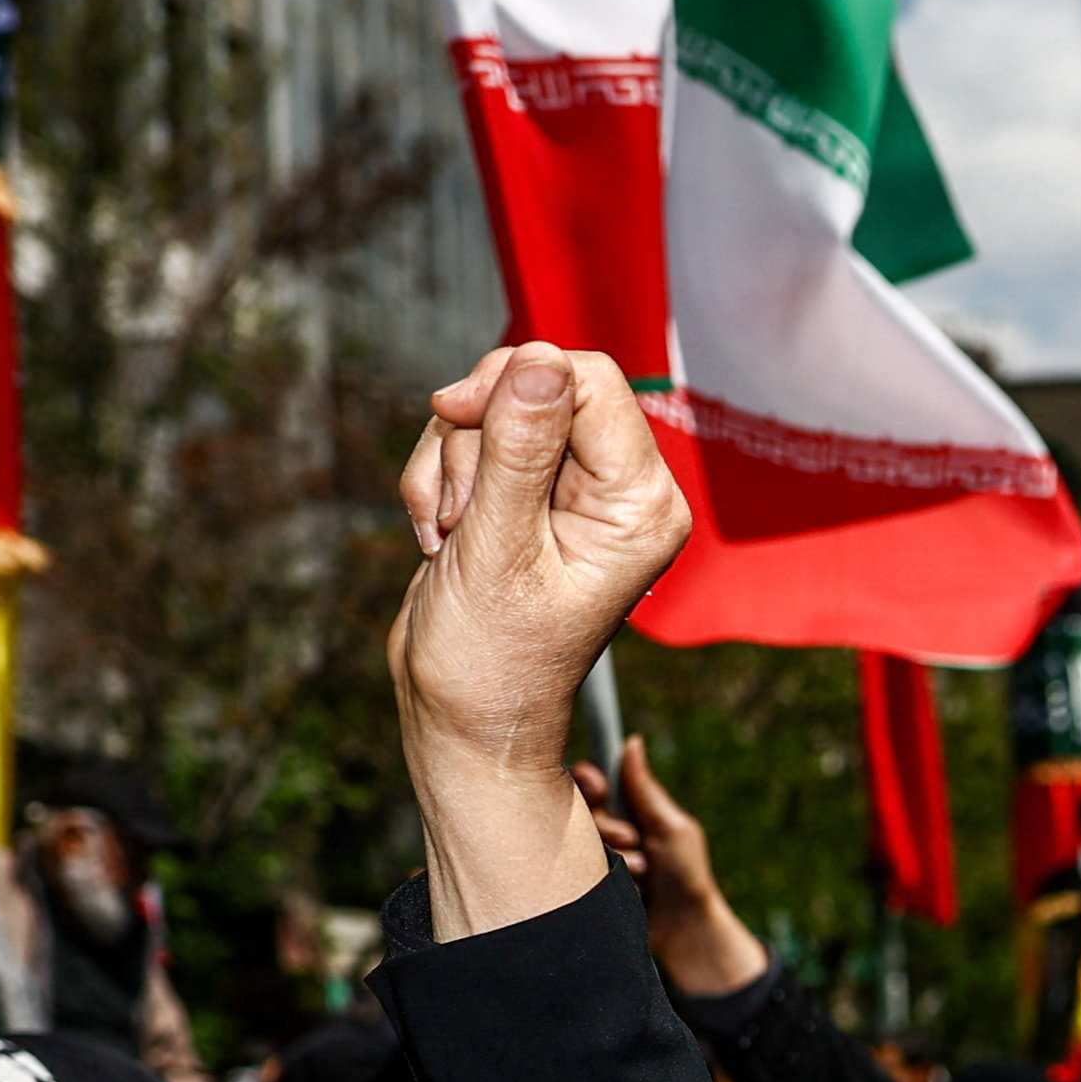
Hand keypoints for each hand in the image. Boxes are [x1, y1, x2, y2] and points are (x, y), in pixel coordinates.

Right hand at [388, 343, 689, 935]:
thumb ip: (519, 453)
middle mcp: (619, 491)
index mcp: (641, 504)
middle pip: (536, 388)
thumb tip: (540, 361)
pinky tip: (443, 539)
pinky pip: (470, 443)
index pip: (590, 381)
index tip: (455, 412)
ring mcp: (571, 492)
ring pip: (493, 413)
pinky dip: (439, 482)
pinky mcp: (526, 497)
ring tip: (453, 539)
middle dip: (476, 438)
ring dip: (450, 467)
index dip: (516, 382)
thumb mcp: (498, 552)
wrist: (463, 720)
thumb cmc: (492, 661)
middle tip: (464, 512)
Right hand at [581, 737, 769, 997]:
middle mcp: (608, 827)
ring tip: (643, 870)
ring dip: (615, 854)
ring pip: (579, 839)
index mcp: (629, 807)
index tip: (596, 785)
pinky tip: (633, 888)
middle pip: (580, 809)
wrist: (683, 928)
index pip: (594, 781)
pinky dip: (610, 875)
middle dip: (607, 824)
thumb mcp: (670, 827)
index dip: (588, 778)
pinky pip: (578, 868)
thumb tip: (631, 742)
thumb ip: (644, 789)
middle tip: (632, 839)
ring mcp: (597, 854)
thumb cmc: (686, 874)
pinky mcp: (589, 881)